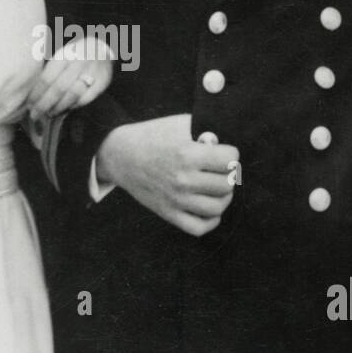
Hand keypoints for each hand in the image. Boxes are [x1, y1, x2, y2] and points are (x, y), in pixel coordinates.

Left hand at [26, 36, 114, 116]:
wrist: (102, 48)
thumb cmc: (75, 53)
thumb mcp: (61, 53)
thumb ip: (49, 69)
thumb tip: (32, 91)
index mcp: (65, 54)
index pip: (47, 78)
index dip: (37, 93)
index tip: (29, 104)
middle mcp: (78, 63)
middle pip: (58, 89)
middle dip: (44, 104)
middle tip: (35, 114)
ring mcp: (91, 73)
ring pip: (72, 95)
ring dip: (58, 107)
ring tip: (48, 114)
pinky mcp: (101, 83)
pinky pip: (84, 99)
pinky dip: (72, 106)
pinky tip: (64, 109)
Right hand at [95, 114, 238, 236]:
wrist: (120, 155)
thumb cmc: (153, 136)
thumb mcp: (179, 125)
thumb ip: (206, 132)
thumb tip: (227, 145)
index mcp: (187, 154)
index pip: (231, 160)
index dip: (230, 154)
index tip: (223, 152)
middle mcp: (183, 180)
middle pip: (226, 184)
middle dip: (228, 175)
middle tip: (219, 170)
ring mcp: (175, 200)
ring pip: (217, 208)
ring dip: (223, 197)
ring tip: (216, 187)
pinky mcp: (168, 213)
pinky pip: (199, 227)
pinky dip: (211, 220)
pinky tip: (208, 207)